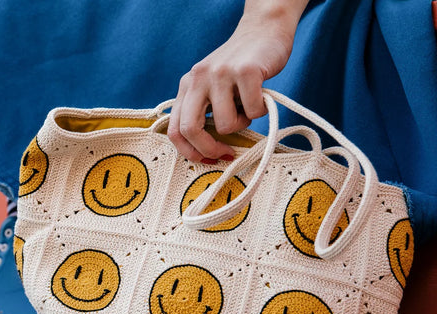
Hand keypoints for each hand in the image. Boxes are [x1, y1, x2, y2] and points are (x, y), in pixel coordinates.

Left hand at [168, 0, 307, 162]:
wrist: (263, 30)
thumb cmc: (239, 68)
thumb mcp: (211, 87)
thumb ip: (203, 111)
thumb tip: (204, 152)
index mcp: (186, 86)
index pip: (174, 128)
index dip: (188, 151)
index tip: (207, 160)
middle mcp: (197, 79)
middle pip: (190, 129)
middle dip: (208, 148)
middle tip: (225, 152)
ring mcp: (221, 74)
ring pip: (226, 124)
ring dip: (242, 123)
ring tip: (248, 106)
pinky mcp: (245, 71)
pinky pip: (252, 110)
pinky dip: (260, 111)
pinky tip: (261, 96)